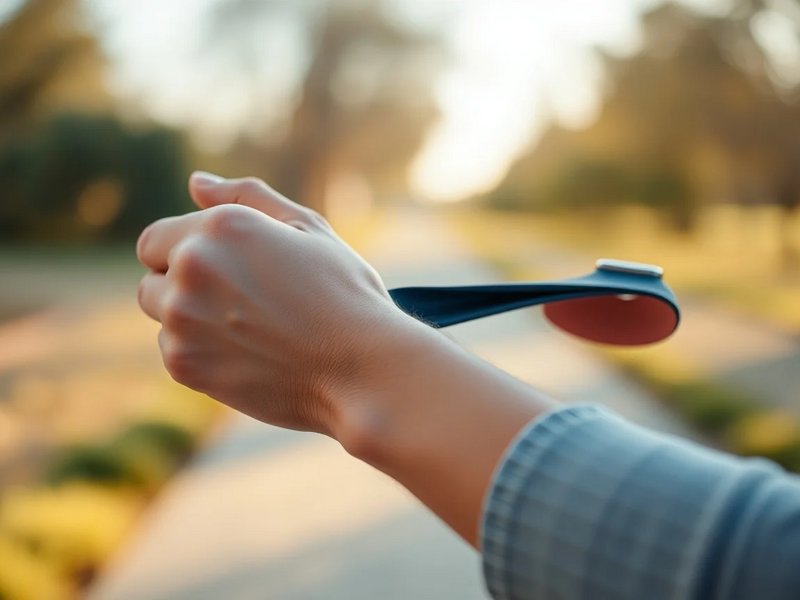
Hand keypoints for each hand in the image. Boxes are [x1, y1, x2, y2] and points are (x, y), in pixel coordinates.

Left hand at [136, 173, 408, 435]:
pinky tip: (248, 353)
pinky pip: (173, 351)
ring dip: (190, 318)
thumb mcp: (307, 227)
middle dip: (184, 285)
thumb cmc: (343, 293)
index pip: (156, 239)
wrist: (361, 369)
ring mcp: (182, 318)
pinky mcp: (183, 364)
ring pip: (161, 315)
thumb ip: (246, 197)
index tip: (226, 272)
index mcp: (218, 227)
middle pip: (152, 277)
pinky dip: (200, 352)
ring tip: (247, 328)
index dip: (188, 253)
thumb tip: (196, 182)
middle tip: (242, 302)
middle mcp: (191, 267)